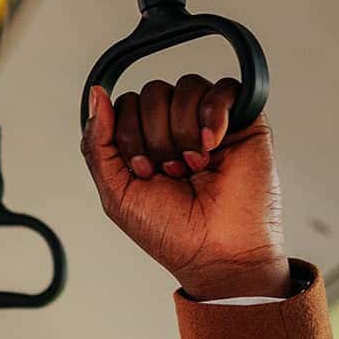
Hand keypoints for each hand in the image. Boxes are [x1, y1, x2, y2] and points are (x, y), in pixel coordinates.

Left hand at [82, 76, 288, 299]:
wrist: (217, 252)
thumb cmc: (171, 233)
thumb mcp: (116, 193)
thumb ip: (98, 144)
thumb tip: (95, 94)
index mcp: (145, 142)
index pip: (125, 105)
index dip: (128, 135)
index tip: (143, 172)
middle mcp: (175, 127)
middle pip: (153, 93)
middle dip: (156, 138)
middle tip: (170, 173)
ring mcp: (209, 121)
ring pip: (186, 87)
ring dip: (183, 133)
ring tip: (193, 167)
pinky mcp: (243, 119)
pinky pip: (224, 88)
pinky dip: (213, 116)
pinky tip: (212, 145)